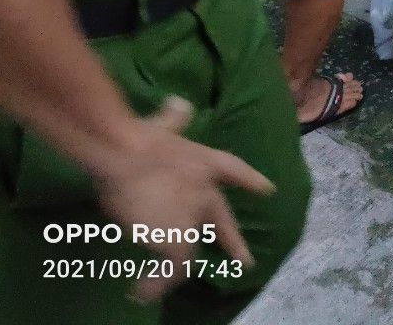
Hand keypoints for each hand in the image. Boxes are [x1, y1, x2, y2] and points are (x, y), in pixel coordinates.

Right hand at [95, 96, 273, 303]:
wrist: (125, 155)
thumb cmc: (138, 137)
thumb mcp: (162, 124)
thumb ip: (174, 118)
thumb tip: (180, 102)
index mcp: (203, 161)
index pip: (235, 171)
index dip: (251, 181)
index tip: (268, 190)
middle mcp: (205, 191)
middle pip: (222, 219)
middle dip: (232, 241)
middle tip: (246, 261)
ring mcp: (193, 218)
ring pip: (188, 249)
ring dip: (173, 267)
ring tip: (152, 289)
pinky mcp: (178, 239)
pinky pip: (170, 269)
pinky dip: (156, 281)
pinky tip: (141, 291)